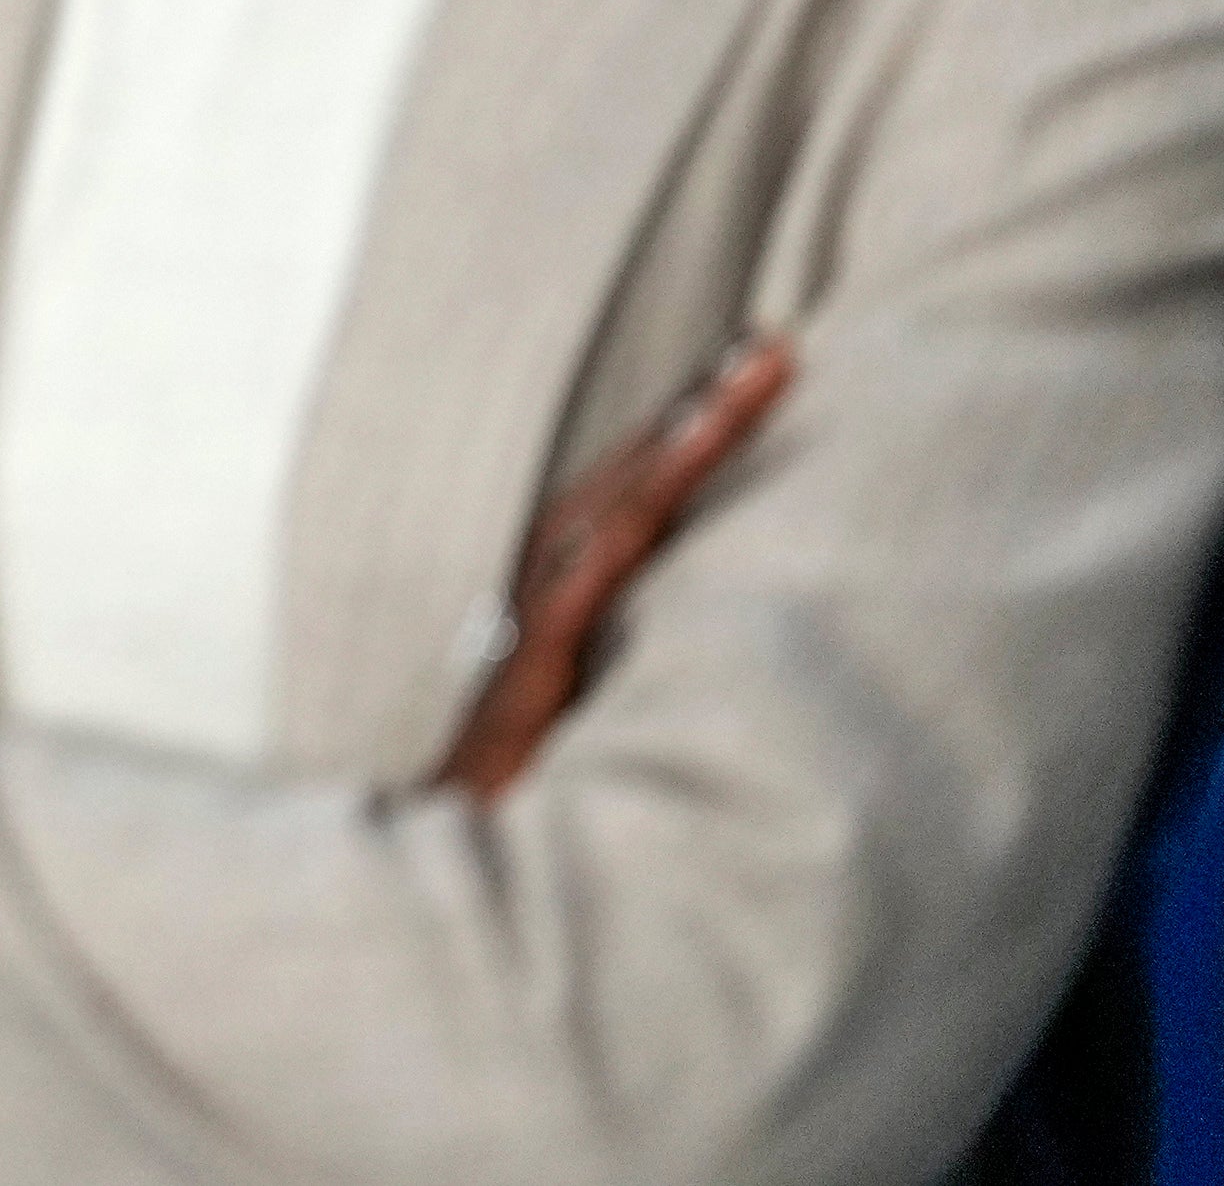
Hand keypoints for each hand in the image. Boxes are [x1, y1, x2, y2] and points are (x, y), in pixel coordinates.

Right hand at [437, 334, 792, 797]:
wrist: (451, 873)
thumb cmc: (518, 813)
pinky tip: (668, 477)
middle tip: (773, 350)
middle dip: (697, 413)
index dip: (685, 442)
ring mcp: (532, 629)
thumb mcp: (588, 738)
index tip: (752, 383)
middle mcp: (539, 601)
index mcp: (555, 612)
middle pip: (624, 482)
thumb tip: (714, 664)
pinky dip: (625, 521)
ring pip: (611, 509)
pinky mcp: (530, 669)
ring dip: (678, 443)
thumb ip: (629, 686)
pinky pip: (584, 579)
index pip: (628, 504)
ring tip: (748, 383)